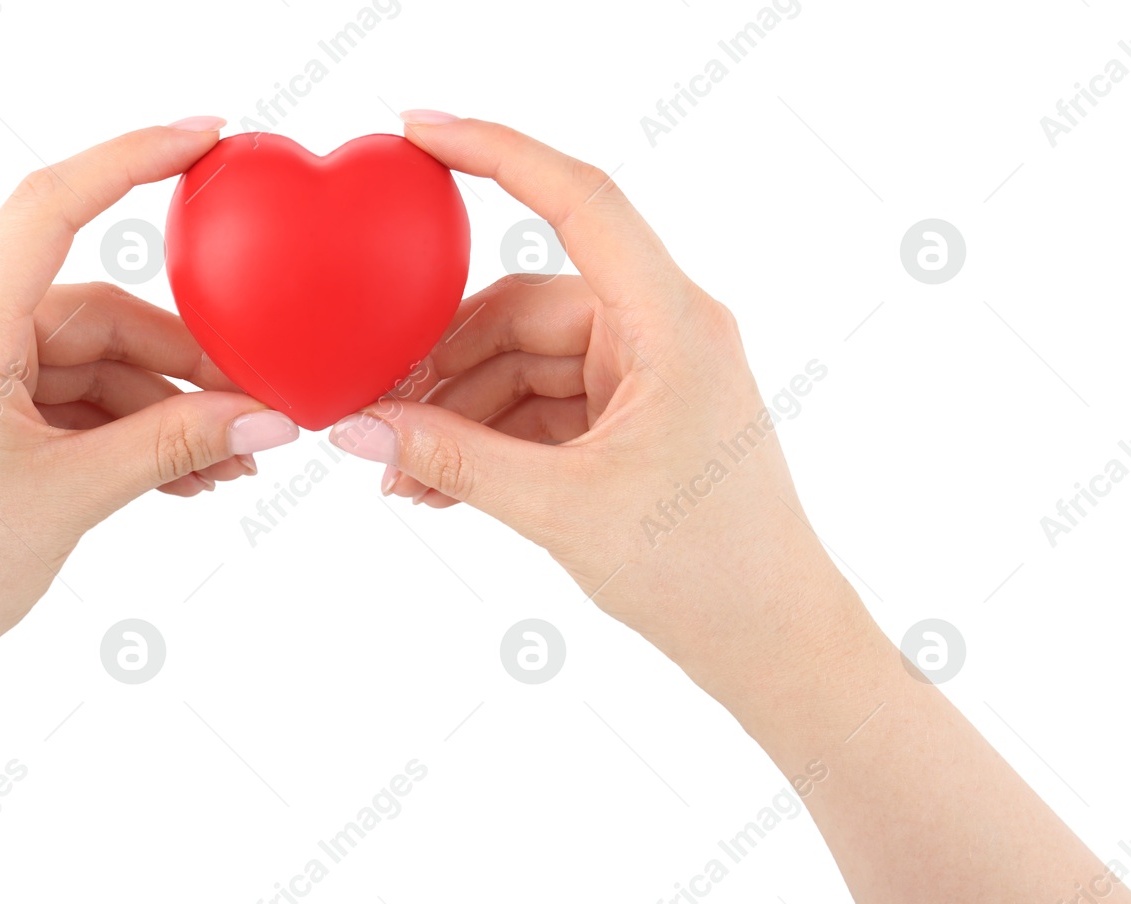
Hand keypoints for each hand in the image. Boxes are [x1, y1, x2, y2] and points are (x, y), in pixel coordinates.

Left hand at [0, 122, 299, 708]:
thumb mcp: (74, 497)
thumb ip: (177, 444)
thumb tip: (270, 418)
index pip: (49, 207)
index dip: (132, 160)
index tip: (205, 139)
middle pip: (96, 314)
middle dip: (183, 364)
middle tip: (259, 408)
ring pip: (89, 363)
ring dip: (162, 410)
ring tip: (233, 463)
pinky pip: (66, 399)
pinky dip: (123, 429)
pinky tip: (188, 473)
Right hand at [329, 113, 861, 698]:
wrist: (773, 644)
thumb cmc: (707, 572)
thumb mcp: (562, 510)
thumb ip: (452, 461)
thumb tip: (357, 428)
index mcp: (671, 322)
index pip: (580, 200)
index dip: (496, 153)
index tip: (419, 133)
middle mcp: (662, 329)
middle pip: (522, 307)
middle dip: (440, 360)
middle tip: (370, 409)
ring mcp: (647, 372)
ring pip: (522, 360)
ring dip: (456, 411)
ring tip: (398, 473)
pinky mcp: (632, 415)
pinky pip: (539, 402)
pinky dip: (487, 436)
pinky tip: (435, 484)